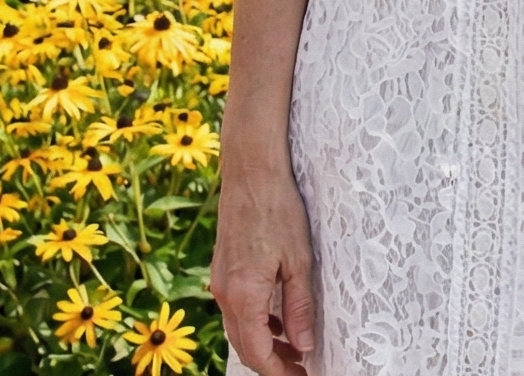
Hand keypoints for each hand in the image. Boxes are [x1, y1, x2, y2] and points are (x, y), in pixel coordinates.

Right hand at [210, 164, 317, 371]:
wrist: (251, 168)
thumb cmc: (278, 207)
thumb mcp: (298, 258)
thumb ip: (299, 306)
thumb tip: (303, 347)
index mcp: (243, 294)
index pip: (258, 353)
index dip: (279, 373)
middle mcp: (224, 293)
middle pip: (245, 346)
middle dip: (272, 364)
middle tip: (300, 369)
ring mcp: (220, 280)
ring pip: (239, 328)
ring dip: (263, 344)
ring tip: (293, 351)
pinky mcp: (223, 268)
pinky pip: (235, 308)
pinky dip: (255, 322)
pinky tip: (276, 320)